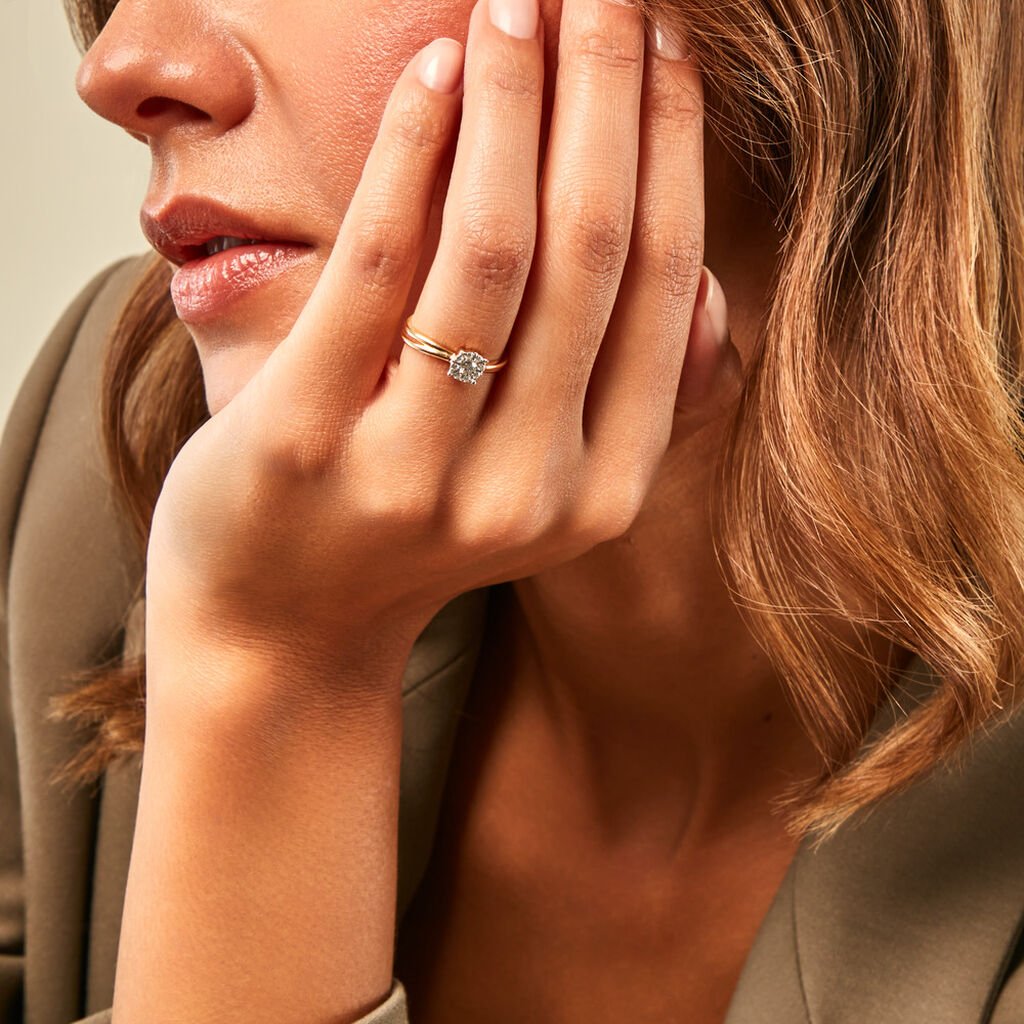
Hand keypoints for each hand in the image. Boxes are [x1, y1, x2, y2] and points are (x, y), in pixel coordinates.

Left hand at [147, 0, 739, 695]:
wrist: (281, 630)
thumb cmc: (406, 533)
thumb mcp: (536, 489)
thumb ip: (620, 399)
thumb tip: (704, 289)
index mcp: (600, 492)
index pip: (659, 290)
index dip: (670, 154)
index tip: (666, 53)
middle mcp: (528, 491)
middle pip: (591, 254)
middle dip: (606, 99)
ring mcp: (416, 475)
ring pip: (495, 251)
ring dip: (515, 107)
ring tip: (519, 6)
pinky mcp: (306, 444)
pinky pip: (379, 271)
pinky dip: (413, 155)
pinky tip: (433, 72)